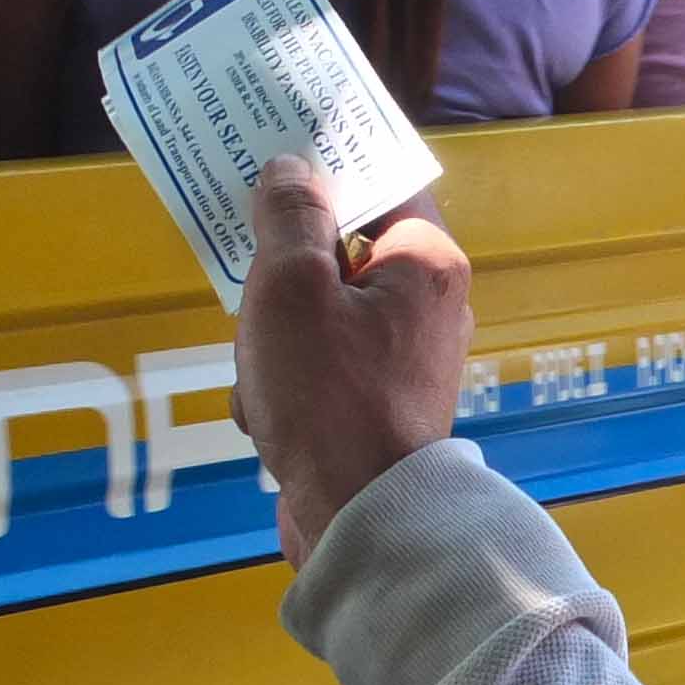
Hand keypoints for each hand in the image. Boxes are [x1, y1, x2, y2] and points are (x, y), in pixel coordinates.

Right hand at [234, 155, 473, 565]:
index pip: (382, 187)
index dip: (328, 174)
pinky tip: (269, 420)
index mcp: (426, 265)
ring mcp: (403, 362)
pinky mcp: (376, 409)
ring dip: (271, 344)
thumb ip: (289, 218)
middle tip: (256, 299)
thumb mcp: (291, 287)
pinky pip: (316, 373)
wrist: (359, 520)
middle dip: (282, 281)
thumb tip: (291, 169)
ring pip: (315, 318)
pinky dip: (282, 390)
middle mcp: (428, 309)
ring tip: (264, 378)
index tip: (277, 164)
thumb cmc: (329, 397)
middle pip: (338, 255)